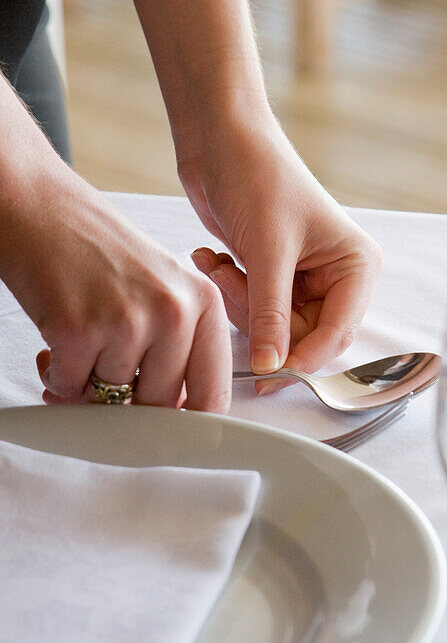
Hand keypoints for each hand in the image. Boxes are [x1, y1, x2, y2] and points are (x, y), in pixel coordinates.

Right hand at [3, 163, 231, 410]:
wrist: (38, 205)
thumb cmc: (97, 247)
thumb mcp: (162, 286)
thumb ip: (178, 344)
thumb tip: (178, 414)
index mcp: (204, 301)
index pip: (212, 393)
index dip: (188, 424)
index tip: (172, 437)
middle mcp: (174, 311)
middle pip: (160, 405)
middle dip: (128, 401)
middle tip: (103, 374)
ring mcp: (128, 321)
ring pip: (111, 396)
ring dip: (87, 383)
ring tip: (77, 342)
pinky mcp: (79, 330)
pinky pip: (70, 387)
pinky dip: (57, 376)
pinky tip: (55, 343)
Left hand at [179, 119, 380, 374]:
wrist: (218, 138)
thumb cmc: (257, 175)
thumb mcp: (267, 249)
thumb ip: (271, 314)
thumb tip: (271, 368)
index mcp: (356, 265)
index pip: (338, 334)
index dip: (303, 357)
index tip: (267, 372)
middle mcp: (336, 276)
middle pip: (305, 338)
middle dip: (263, 322)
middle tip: (234, 286)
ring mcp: (302, 279)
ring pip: (274, 329)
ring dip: (239, 303)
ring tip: (221, 265)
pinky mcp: (271, 277)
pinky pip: (253, 311)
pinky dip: (229, 291)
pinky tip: (214, 258)